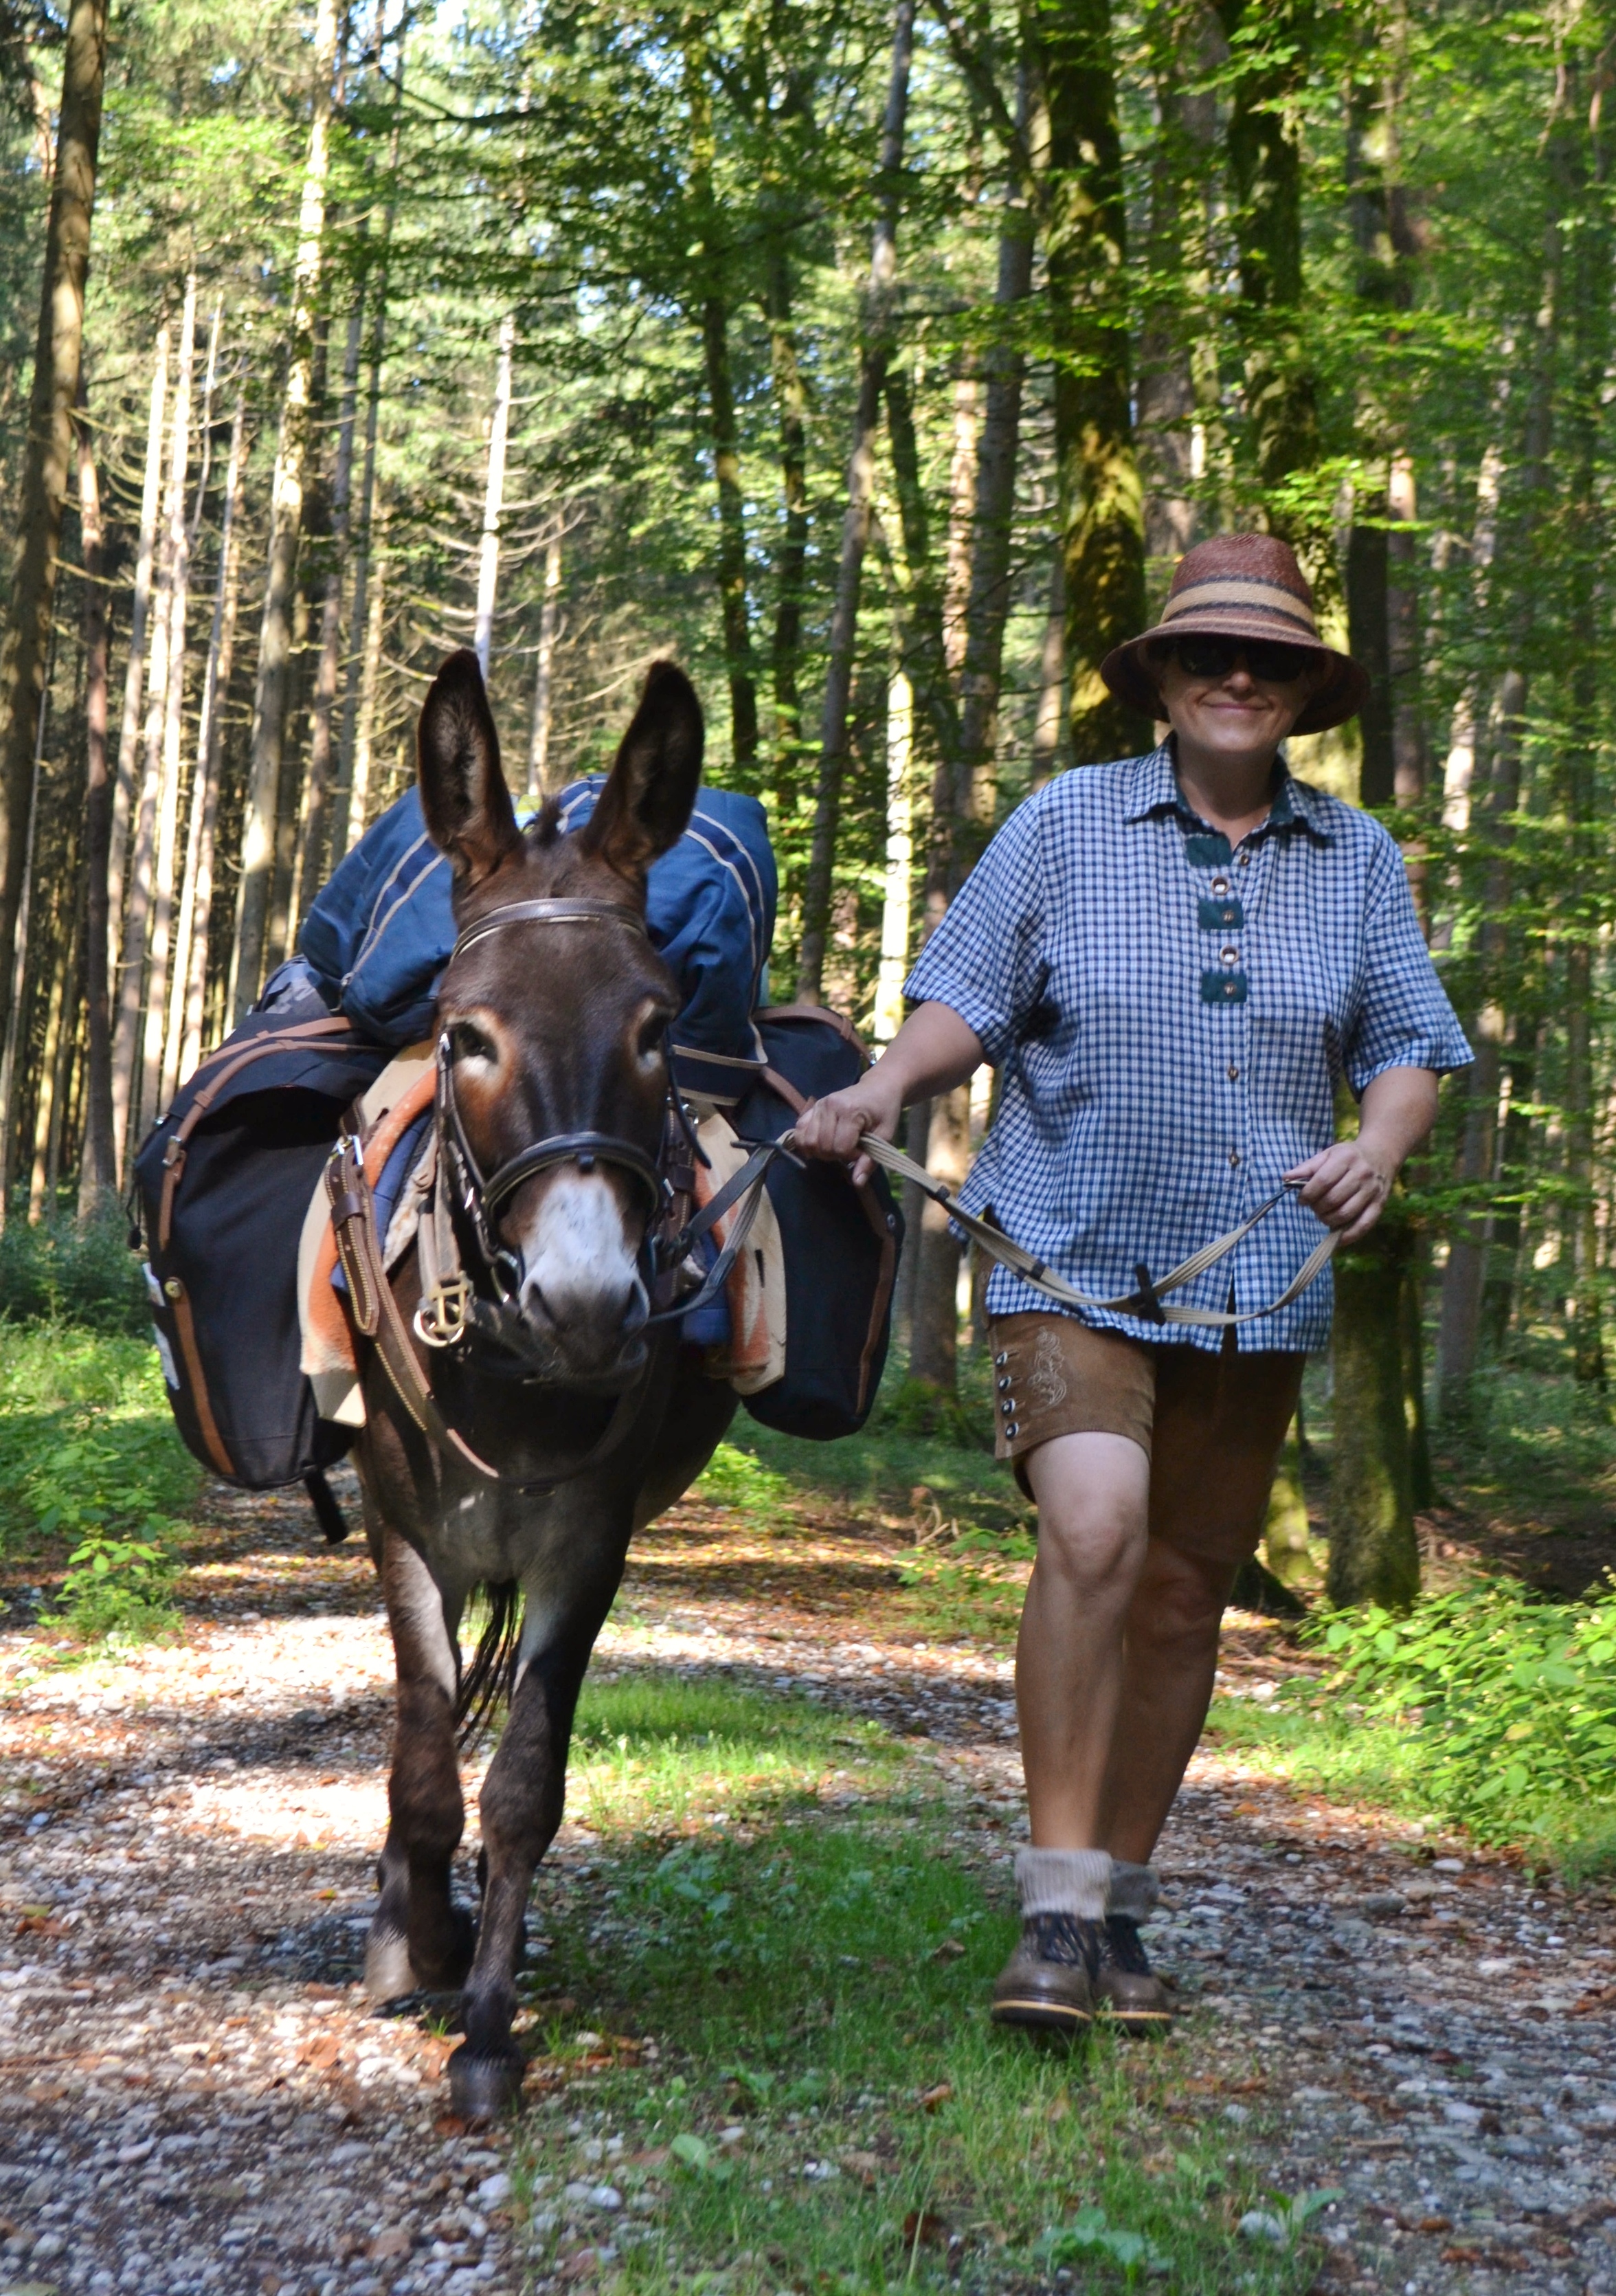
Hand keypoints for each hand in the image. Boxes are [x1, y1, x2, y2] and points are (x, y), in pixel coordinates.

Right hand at [791, 1068, 904, 1186]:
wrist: (878, 1088)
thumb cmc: (884, 1112)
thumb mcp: (885, 1136)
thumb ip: (870, 1160)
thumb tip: (857, 1183)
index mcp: (850, 1111)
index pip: (841, 1148)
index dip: (851, 1156)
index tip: (862, 1151)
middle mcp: (830, 1106)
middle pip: (822, 1146)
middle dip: (836, 1155)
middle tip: (850, 1150)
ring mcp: (818, 1105)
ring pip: (809, 1141)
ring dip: (821, 1151)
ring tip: (836, 1147)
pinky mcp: (812, 1107)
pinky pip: (799, 1131)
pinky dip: (806, 1143)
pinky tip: (819, 1146)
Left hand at [1284, 1136, 1393, 1242]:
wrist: (1380, 1155)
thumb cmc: (1348, 1157)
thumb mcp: (1328, 1155)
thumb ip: (1307, 1167)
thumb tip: (1285, 1178)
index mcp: (1346, 1158)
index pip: (1323, 1181)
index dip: (1308, 1194)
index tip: (1301, 1199)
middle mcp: (1362, 1174)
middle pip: (1333, 1199)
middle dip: (1317, 1207)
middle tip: (1313, 1207)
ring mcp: (1372, 1190)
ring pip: (1346, 1213)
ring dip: (1329, 1220)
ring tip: (1323, 1215)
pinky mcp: (1379, 1204)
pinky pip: (1364, 1225)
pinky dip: (1349, 1235)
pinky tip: (1337, 1237)